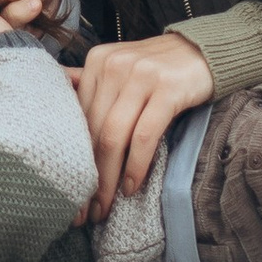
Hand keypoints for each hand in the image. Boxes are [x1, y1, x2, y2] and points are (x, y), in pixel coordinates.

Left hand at [75, 33, 213, 224]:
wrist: (204, 51)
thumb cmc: (159, 68)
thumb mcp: (121, 69)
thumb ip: (94, 86)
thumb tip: (57, 101)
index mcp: (97, 62)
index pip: (78, 118)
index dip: (72, 158)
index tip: (72, 191)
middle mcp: (114, 66)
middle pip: (94, 131)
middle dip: (89, 176)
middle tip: (86, 210)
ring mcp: (140, 76)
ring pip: (114, 136)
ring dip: (109, 178)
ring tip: (106, 206)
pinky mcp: (167, 88)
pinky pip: (144, 135)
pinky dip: (136, 165)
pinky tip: (131, 186)